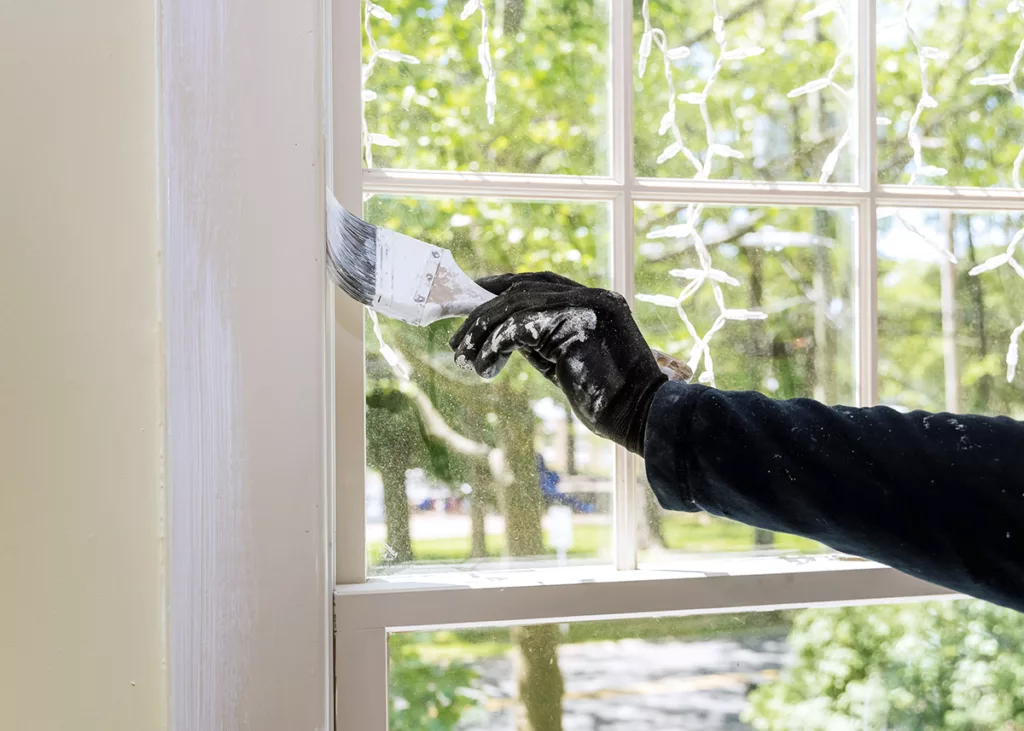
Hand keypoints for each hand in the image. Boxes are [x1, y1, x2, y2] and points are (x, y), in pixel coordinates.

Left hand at [449, 272, 666, 453]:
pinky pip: (519, 326)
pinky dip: (494, 345)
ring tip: (463, 356)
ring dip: (482, 331)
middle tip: (458, 339)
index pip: (538, 282)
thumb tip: (501, 334)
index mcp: (594, 299)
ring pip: (515, 304)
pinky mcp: (575, 323)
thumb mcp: (566, 361)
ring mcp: (586, 304)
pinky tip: (484, 365)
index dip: (501, 288)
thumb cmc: (608, 398)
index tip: (473, 300)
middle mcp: (591, 295)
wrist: (640, 416)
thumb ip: (541, 340)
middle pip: (521, 289)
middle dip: (483, 312)